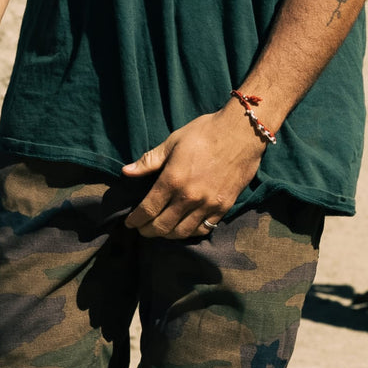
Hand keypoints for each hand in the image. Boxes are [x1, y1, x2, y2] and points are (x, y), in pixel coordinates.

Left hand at [122, 103, 266, 240]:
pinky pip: (204, 228)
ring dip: (167, 235)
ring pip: (182, 232)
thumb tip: (126, 172)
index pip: (148, 209)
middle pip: (162, 226)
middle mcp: (189, 197)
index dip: (136, 220)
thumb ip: (149, 161)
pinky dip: (190, 232)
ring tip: (161, 230)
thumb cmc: (205, 132)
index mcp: (173, 179)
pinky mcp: (224, 206)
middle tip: (142, 229)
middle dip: (148, 231)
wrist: (241, 132)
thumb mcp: (173, 142)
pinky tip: (184, 228)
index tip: (130, 223)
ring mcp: (208, 204)